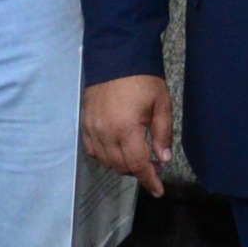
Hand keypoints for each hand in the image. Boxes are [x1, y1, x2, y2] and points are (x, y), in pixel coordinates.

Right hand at [82, 75, 175, 197]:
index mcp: (126, 129)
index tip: (158, 190)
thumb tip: (163, 159)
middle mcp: (105, 133)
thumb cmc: (143, 79)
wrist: (116, 55)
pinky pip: (93, 150)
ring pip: (106, 161)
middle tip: (155, 166)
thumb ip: (162, 134)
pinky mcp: (84, 122)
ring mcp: (92, 128)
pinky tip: (118, 151)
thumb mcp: (161, 104)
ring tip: (138, 158)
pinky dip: (106, 156)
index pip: (137, 164)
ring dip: (123, 165)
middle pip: (121, 166)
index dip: (149, 180)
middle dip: (139, 171)